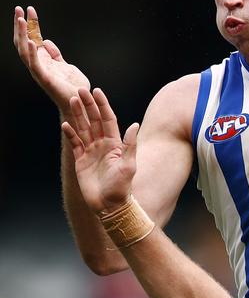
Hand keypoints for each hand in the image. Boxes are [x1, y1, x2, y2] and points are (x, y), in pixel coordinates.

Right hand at [13, 6, 90, 115]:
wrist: (80, 103)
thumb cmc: (73, 87)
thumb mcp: (64, 65)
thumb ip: (55, 54)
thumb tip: (46, 41)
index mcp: (42, 60)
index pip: (32, 38)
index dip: (30, 24)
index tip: (29, 9)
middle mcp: (38, 64)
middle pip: (23, 42)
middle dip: (20, 25)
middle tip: (18, 9)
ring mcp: (40, 71)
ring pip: (25, 51)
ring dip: (22, 35)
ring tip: (21, 20)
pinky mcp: (45, 79)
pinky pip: (35, 65)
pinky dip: (32, 53)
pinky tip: (32, 41)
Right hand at [61, 87, 138, 213]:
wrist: (110, 206)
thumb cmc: (122, 188)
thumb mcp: (128, 165)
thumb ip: (130, 145)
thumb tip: (134, 124)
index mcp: (115, 144)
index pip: (108, 119)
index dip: (102, 105)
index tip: (97, 91)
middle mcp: (102, 145)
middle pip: (93, 120)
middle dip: (87, 105)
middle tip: (80, 90)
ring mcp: (91, 152)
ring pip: (83, 129)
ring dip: (77, 115)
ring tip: (71, 101)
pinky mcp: (80, 161)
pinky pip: (74, 144)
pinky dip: (70, 134)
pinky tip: (65, 125)